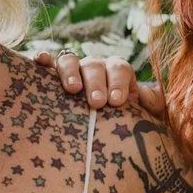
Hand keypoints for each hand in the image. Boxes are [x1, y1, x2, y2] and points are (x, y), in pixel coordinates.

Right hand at [35, 49, 164, 116]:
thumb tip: (144, 95)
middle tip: (97, 103)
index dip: (118, 83)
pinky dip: (43, 60)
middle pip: (94, 66)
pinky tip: (40, 61)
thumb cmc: (125, 121)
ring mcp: (72, 71)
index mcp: (117, 73)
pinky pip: (47, 64)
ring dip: (70, 72)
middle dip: (96, 83)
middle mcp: (95, 68)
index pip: (120, 69)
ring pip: (69, 61)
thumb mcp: (146, 114)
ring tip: (72, 89)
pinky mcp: (51, 77)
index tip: (117, 101)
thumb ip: (152, 103)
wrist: (106, 132)